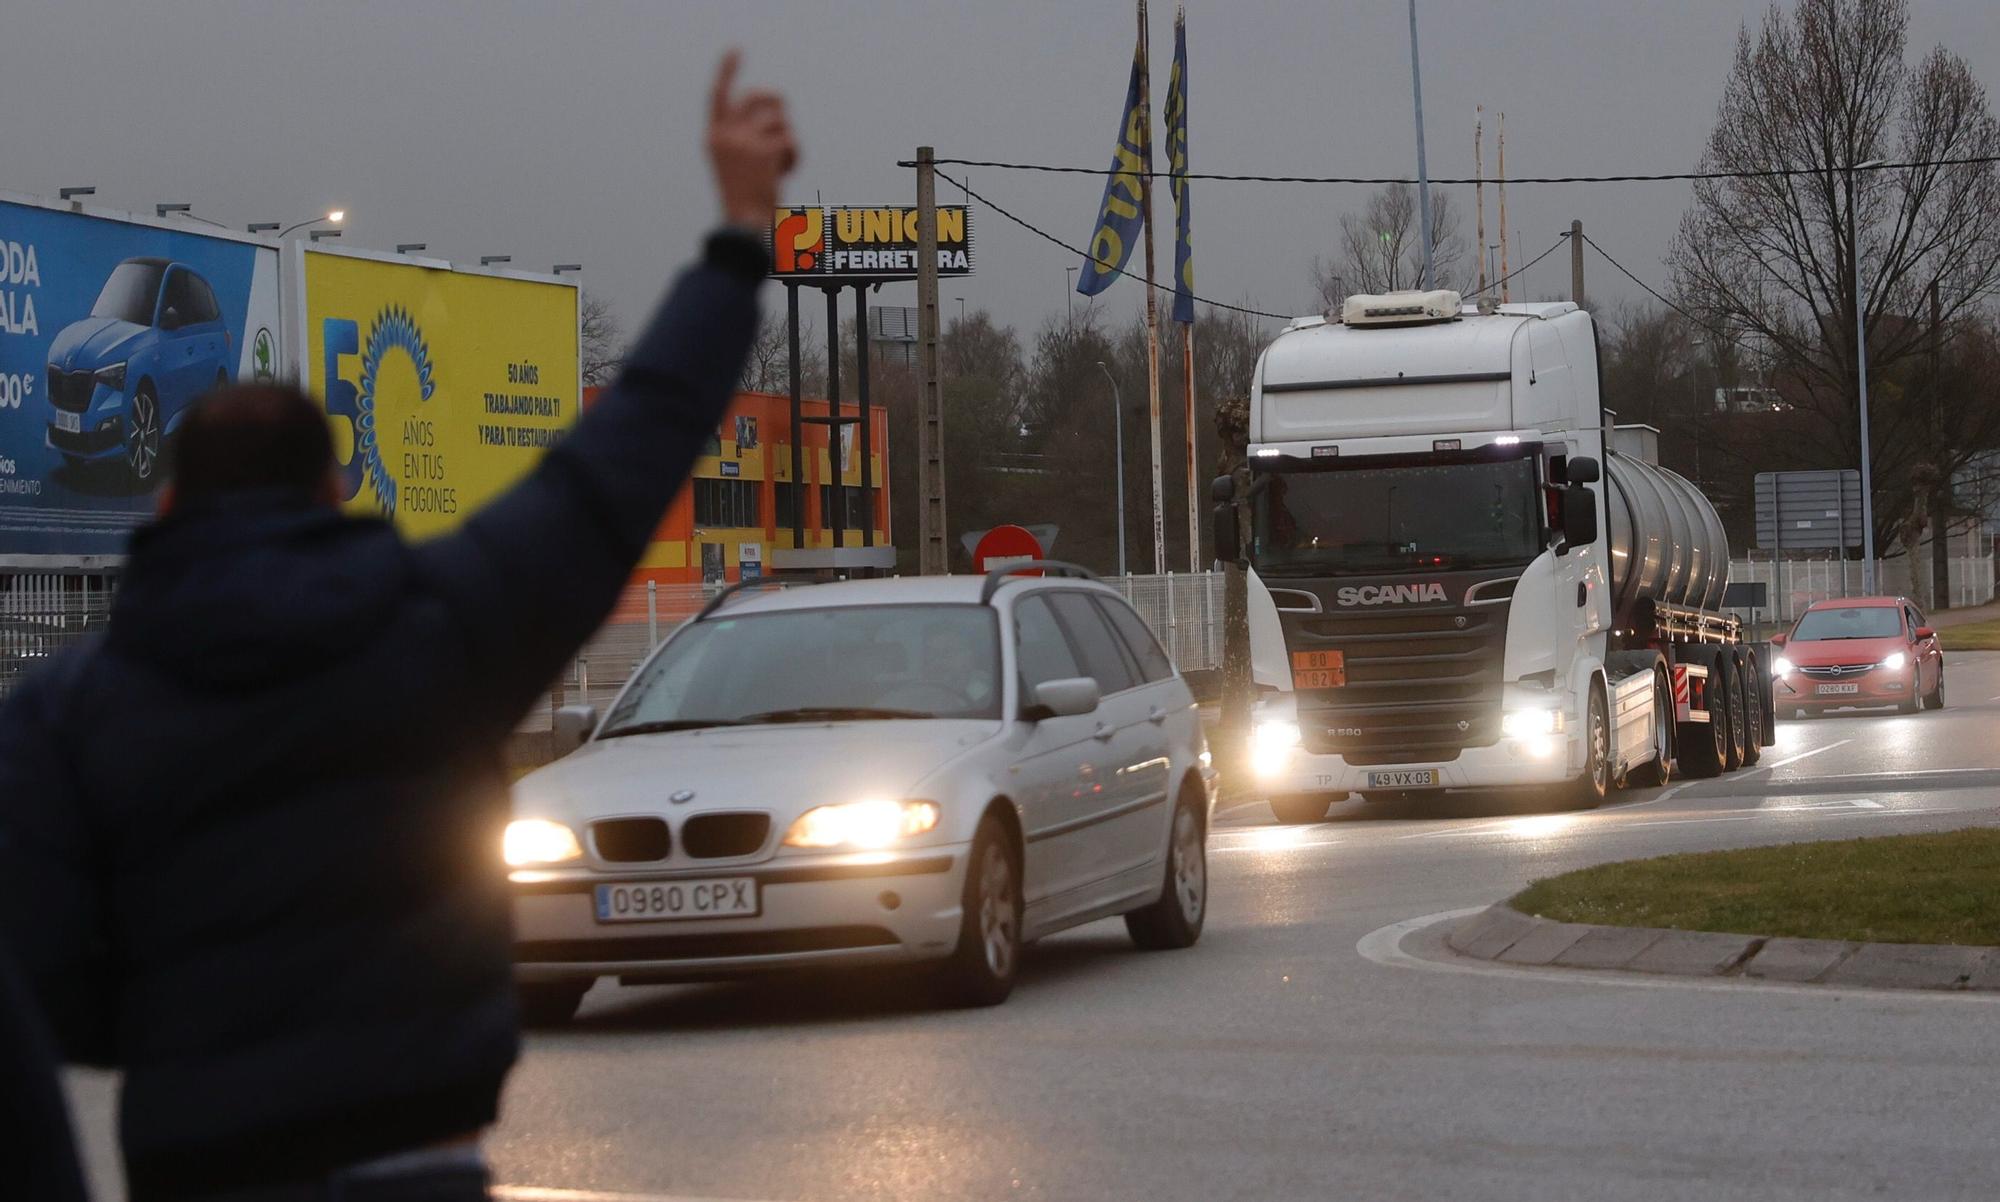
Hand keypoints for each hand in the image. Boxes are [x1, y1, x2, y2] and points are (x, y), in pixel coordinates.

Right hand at [706, 51, 796, 230]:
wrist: (743, 226)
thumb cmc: (743, 201)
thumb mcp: (735, 163)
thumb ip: (744, 136)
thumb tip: (773, 110)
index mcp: (714, 137)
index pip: (718, 95)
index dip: (727, 70)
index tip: (736, 51)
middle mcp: (726, 135)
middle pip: (757, 96)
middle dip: (776, 101)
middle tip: (782, 117)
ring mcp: (744, 141)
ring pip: (779, 119)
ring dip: (787, 138)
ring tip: (780, 162)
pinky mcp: (764, 151)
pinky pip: (791, 139)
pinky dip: (795, 155)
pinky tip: (787, 171)